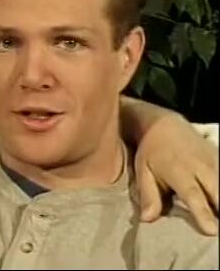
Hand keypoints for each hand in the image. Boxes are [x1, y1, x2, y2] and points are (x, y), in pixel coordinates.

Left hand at [134, 115, 217, 234]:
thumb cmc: (151, 152)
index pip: (193, 194)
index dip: (202, 212)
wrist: (164, 124)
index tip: (211, 230)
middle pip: (217, 190)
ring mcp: (212, 161)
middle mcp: (199, 167)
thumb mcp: (143, 171)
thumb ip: (148, 195)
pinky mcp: (219, 158)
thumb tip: (147, 219)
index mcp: (178, 171)